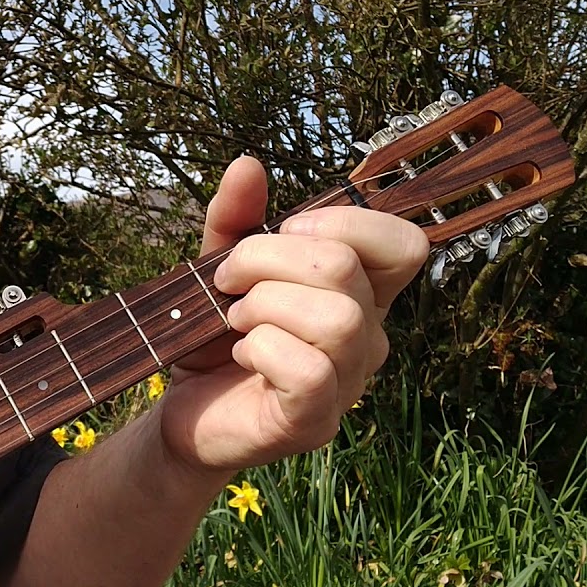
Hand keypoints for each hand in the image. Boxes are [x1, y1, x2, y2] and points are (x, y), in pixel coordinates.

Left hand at [158, 157, 428, 472]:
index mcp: (361, 295)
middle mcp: (368, 339)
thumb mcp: (219, 267)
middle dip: (266, 259)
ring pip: (336, 318)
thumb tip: (247, 164)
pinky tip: (243, 354)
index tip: (282, 233)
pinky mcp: (314, 422)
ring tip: (236, 320)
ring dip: (264, 306)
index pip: (404, 243)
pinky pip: (309, 370)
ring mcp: (347, 385)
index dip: (343, 222)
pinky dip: (261, 348)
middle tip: (227, 283)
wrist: (182, 412)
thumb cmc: (213, 339)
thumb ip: (235, 219)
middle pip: (345, 269)